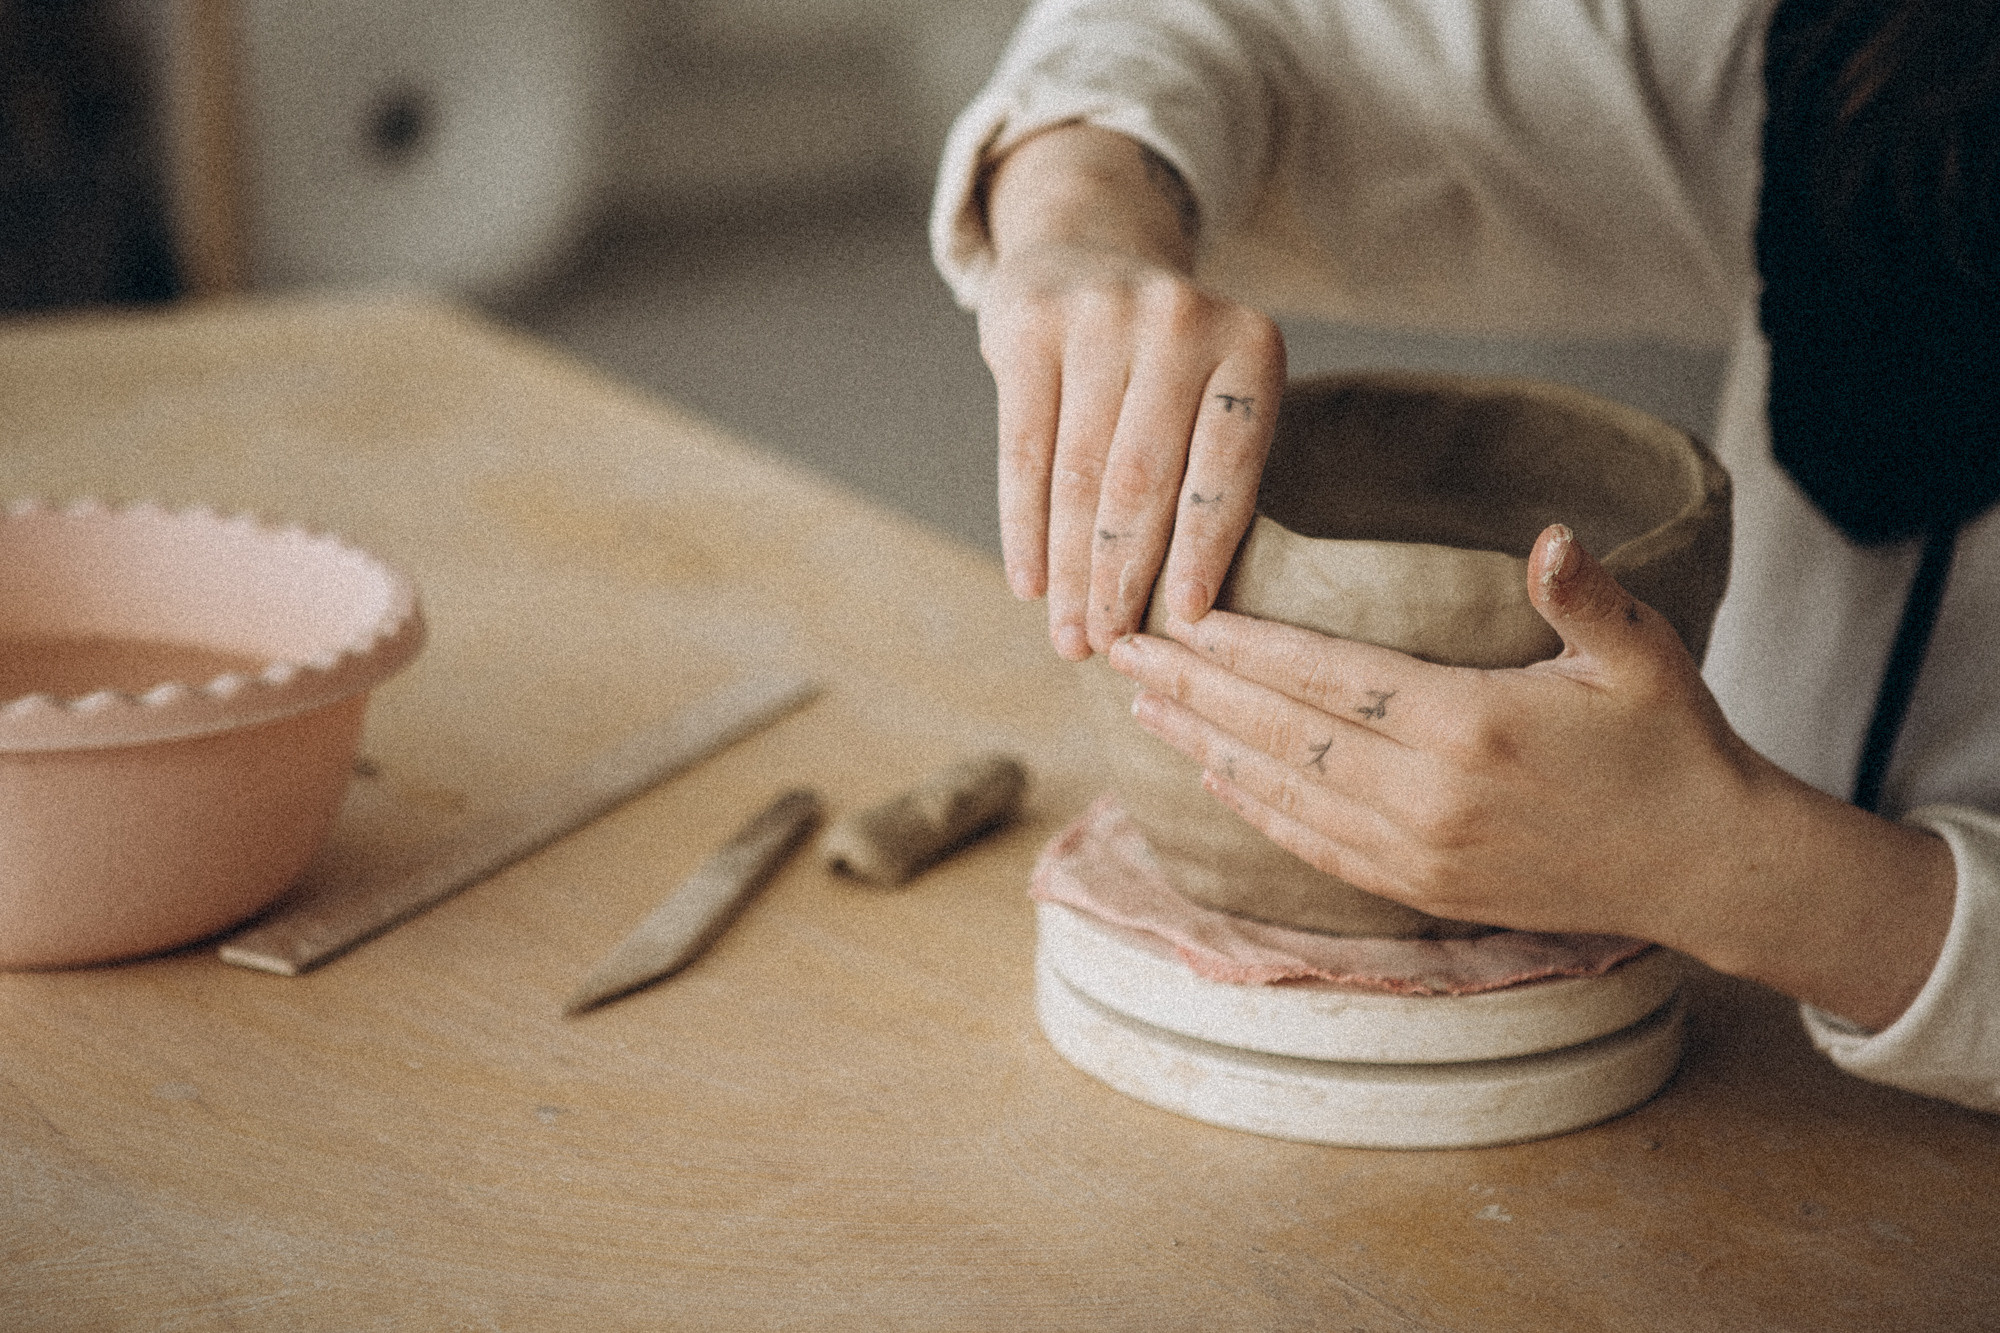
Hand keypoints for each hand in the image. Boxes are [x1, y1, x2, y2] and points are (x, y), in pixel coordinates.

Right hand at [979, 125, 1284, 659]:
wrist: (1086, 255)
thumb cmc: (1166, 365)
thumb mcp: (1216, 393)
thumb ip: (1213, 472)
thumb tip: (1195, 616)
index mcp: (1249, 346)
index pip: (1225, 465)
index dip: (1203, 550)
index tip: (1187, 623)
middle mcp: (1179, 322)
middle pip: (1144, 478)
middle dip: (1124, 576)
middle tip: (1112, 648)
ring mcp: (1101, 317)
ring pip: (1079, 473)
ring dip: (1071, 569)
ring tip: (1071, 636)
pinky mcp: (1031, 328)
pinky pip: (1022, 449)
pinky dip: (1024, 526)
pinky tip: (1028, 582)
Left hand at [1107, 523, 1954, 1029]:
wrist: (1708, 870)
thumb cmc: (1674, 747)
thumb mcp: (1646, 657)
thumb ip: (1587, 596)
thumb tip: (1552, 537)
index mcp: (1472, 726)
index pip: (1326, 677)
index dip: (1243, 645)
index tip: (1176, 612)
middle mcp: (1429, 797)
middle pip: (1280, 733)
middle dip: (1193, 688)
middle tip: (1118, 647)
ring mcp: (1419, 853)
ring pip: (1281, 793)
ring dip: (1204, 747)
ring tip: (1143, 706)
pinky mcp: (1422, 889)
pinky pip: (1313, 846)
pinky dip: (1252, 810)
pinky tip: (1208, 776)